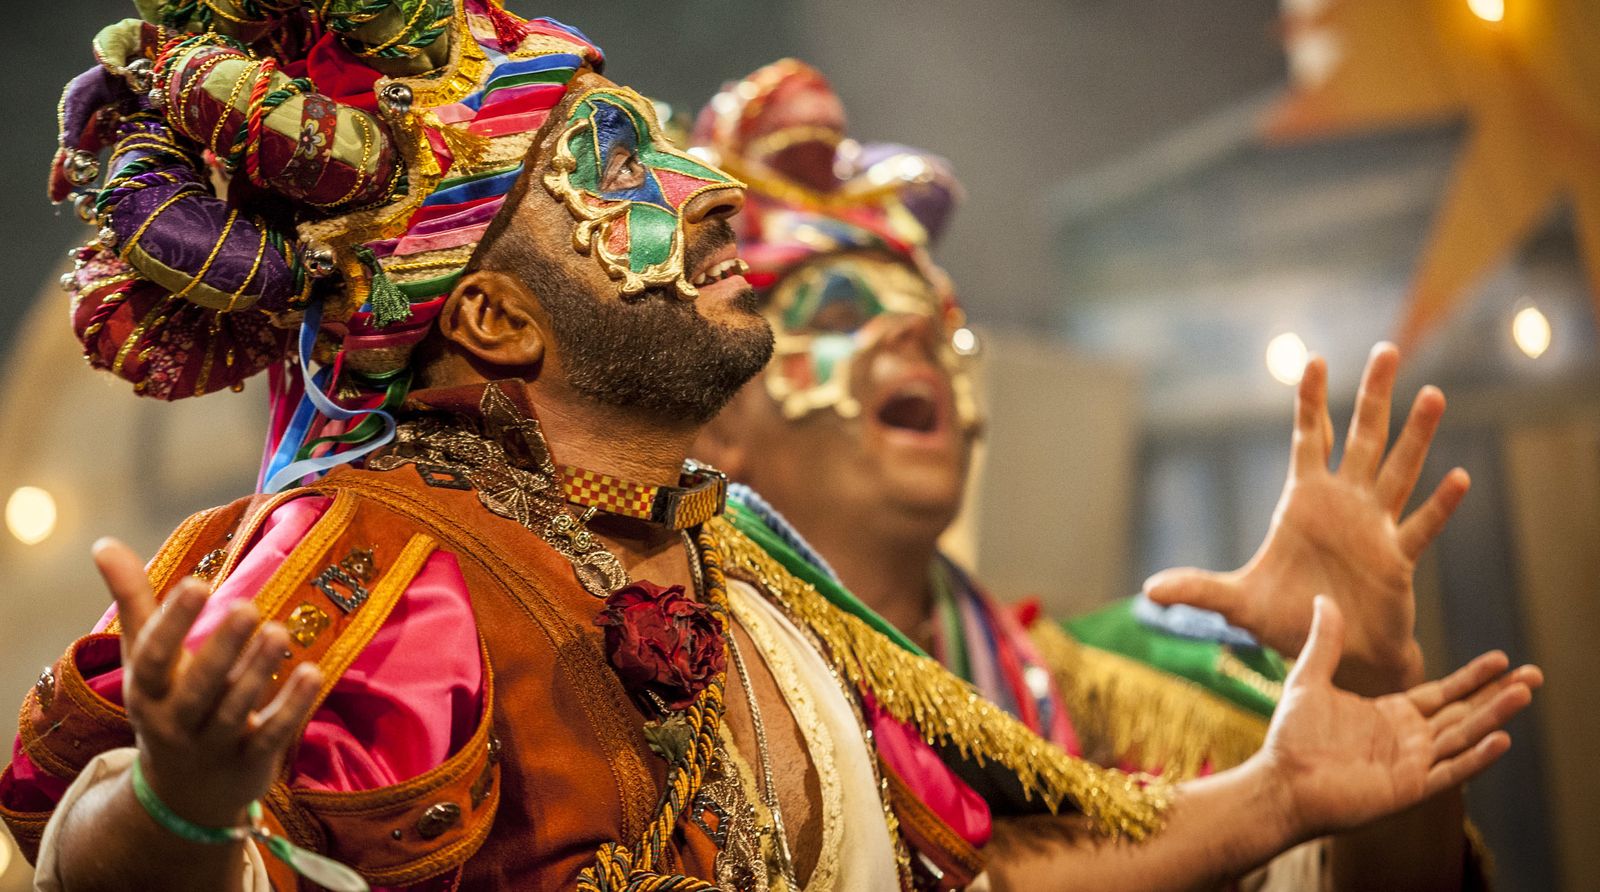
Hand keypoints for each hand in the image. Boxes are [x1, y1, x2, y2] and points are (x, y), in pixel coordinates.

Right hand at [94, 538, 321, 828]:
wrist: (185, 795)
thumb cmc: (167, 703)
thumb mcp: (144, 659)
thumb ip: (134, 602)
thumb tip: (103, 543)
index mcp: (147, 691)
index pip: (153, 658)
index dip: (171, 623)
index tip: (197, 583)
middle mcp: (175, 721)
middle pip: (197, 687)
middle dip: (221, 649)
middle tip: (248, 606)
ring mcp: (213, 745)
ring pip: (233, 710)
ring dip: (257, 670)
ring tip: (279, 630)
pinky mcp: (251, 762)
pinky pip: (271, 734)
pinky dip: (292, 707)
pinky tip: (314, 672)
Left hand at [1145, 343, 1468, 692]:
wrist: (1333, 655)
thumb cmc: (1287, 621)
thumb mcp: (1236, 603)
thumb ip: (1198, 590)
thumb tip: (1149, 590)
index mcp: (1305, 502)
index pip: (1308, 439)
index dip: (1311, 401)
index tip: (1314, 359)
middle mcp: (1344, 504)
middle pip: (1363, 437)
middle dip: (1373, 395)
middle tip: (1387, 349)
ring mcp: (1375, 528)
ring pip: (1399, 471)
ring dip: (1416, 435)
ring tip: (1432, 394)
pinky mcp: (1397, 560)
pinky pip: (1421, 526)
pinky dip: (1439, 505)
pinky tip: (1458, 478)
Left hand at [1261, 597, 1538, 840]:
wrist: (1281, 782)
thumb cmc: (1292, 738)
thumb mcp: (1310, 680)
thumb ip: (1324, 643)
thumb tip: (1323, 599)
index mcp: (1392, 715)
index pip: (1444, 693)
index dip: (1472, 677)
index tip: (1501, 659)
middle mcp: (1409, 739)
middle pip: (1464, 713)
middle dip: (1498, 694)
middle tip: (1534, 674)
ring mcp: (1413, 765)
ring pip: (1464, 737)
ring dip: (1495, 717)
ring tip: (1524, 694)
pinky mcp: (1410, 788)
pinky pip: (1451, 771)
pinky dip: (1477, 758)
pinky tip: (1502, 740)